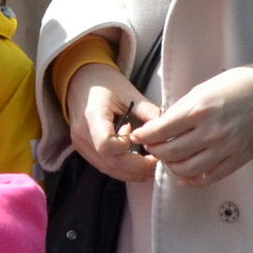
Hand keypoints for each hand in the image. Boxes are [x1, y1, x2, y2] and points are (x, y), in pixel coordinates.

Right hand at [66, 61, 159, 183]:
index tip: (142, 140)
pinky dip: (123, 170)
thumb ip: (149, 112)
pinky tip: (137, 164)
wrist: (80, 80)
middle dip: (139, 167)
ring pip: (109, 169)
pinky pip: (105, 167)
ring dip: (133, 172)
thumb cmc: (105, 83)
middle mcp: (83, 133)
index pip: (106, 145)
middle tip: (159, 162)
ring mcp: (80, 144)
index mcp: (93, 115)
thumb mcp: (129, 92)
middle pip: (111, 162)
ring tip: (152, 166)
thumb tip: (171, 131)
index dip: (128, 149)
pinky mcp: (83, 149)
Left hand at [130, 56, 252, 186]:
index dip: (144, 136)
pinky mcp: (238, 159)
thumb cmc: (237, 84)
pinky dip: (192, 179)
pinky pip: (210, 177)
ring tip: (167, 158)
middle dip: (154, 151)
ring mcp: (225, 148)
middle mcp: (210, 132)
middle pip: (170, 152)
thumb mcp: (202, 89)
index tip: (137, 135)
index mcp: (198, 109)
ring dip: (171, 166)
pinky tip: (184, 175)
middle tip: (150, 146)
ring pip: (187, 169)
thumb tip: (162, 125)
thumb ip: (181, 109)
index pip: (160, 130)